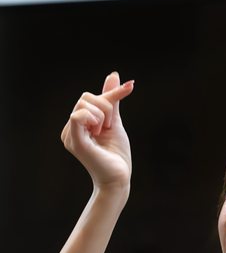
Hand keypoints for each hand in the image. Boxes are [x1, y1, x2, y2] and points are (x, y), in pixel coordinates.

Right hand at [61, 72, 134, 189]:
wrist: (119, 177)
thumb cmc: (116, 154)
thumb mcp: (115, 121)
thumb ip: (111, 100)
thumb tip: (113, 75)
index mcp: (77, 124)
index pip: (90, 97)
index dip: (110, 94)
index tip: (130, 88)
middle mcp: (69, 129)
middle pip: (86, 98)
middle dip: (106, 108)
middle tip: (109, 128)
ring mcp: (70, 135)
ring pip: (84, 104)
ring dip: (103, 116)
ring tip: (104, 134)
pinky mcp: (74, 141)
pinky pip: (78, 115)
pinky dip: (94, 118)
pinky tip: (99, 132)